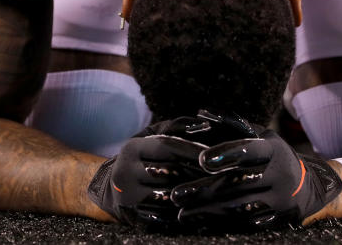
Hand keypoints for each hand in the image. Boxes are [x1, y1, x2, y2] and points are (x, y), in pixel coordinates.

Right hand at [86, 111, 258, 226]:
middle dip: (200, 173)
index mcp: (132, 148)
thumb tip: (205, 123)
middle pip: (170, 172)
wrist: (114, 190)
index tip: (218, 153)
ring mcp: (128, 198)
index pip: (167, 146)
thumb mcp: (154, 136)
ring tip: (222, 191)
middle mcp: (125, 173)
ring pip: (169, 196)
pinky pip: (166, 217)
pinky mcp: (135, 219)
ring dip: (196, 195)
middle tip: (228, 173)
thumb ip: (178, 127)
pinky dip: (187, 213)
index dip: (194, 149)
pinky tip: (207, 209)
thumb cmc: (145, 157)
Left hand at [170, 127, 341, 228]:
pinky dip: (220, 225)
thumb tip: (201, 113)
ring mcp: (279, 200)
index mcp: (272, 150)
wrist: (307, 187)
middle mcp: (279, 174)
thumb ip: (231, 125)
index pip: (249, 150)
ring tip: (181, 213)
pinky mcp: (276, 220)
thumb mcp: (259, 136)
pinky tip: (199, 224)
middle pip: (238, 183)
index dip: (226, 154)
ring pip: (239, 207)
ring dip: (207, 212)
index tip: (202, 160)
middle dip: (205, 190)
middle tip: (177, 194)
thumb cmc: (271, 156)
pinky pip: (245, 225)